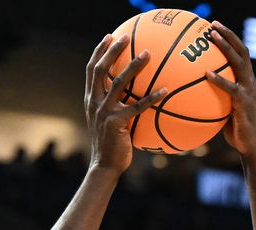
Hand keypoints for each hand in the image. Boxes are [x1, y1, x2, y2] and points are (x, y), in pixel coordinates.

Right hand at [85, 35, 165, 173]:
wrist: (105, 166)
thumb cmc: (111, 144)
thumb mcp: (108, 121)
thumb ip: (116, 105)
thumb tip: (134, 95)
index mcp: (91, 99)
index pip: (92, 69)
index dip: (99, 51)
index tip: (109, 37)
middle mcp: (94, 102)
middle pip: (100, 70)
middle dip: (112, 51)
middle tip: (126, 37)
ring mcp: (104, 112)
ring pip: (118, 83)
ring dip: (133, 66)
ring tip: (148, 54)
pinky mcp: (116, 123)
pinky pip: (137, 106)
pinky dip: (152, 97)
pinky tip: (165, 90)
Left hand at [205, 21, 255, 157]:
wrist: (252, 147)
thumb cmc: (237, 131)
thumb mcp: (226, 110)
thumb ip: (217, 98)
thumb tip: (195, 94)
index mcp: (248, 82)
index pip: (241, 54)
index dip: (230, 39)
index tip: (215, 27)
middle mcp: (251, 82)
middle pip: (242, 51)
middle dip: (228, 35)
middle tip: (212, 24)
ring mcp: (249, 92)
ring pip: (239, 62)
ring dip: (225, 47)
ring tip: (211, 37)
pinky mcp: (244, 104)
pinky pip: (231, 88)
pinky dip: (219, 79)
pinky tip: (206, 73)